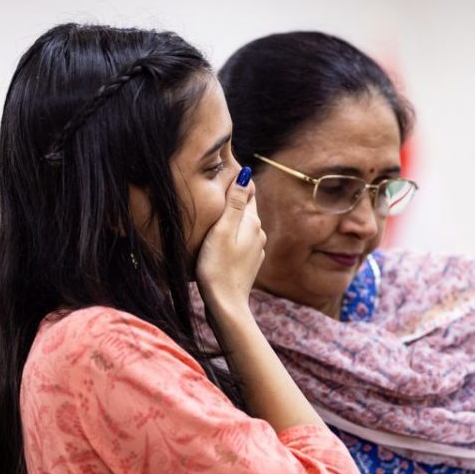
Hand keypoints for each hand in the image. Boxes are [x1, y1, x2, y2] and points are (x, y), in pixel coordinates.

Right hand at [195, 168, 265, 314]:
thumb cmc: (217, 267)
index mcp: (252, 222)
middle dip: (234, 197)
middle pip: (246, 207)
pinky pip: (241, 240)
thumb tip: (246, 174)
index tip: (223, 168)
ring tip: (215, 211)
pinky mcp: (249, 263)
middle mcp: (259, 233)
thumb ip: (234, 203)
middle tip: (216, 185)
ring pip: (243, 225)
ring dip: (232, 217)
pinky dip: (231, 234)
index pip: (248, 190)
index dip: (236, 179)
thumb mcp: (222, 230)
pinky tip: (219, 238)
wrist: (225, 305)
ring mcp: (256, 249)